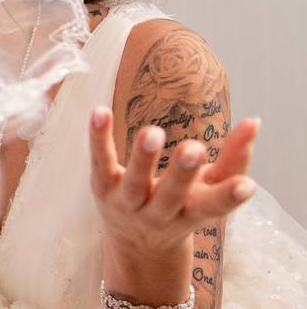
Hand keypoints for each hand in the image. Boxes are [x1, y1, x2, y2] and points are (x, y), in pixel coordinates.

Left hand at [89, 106, 258, 301]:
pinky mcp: (102, 186)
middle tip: (193, 149)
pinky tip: (100, 112)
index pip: (213, 207)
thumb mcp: (211, 187)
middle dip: (182, 174)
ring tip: (152, 132)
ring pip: (135, 182)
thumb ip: (235, 157)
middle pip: (171, 195)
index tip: (248, 187)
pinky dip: (99, 137)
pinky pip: (100, 160)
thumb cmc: (182, 205)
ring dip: (143, 157)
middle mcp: (159, 213)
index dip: (229, 197)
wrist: (136, 241)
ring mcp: (128, 202)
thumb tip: (255, 120)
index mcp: (192, 212)